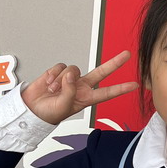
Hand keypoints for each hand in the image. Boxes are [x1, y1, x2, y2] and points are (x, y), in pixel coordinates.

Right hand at [22, 51, 137, 125]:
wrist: (32, 109)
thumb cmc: (49, 112)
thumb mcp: (64, 106)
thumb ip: (70, 90)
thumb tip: (70, 74)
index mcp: (86, 98)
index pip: (107, 92)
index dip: (120, 88)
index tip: (134, 85)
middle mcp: (81, 86)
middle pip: (101, 72)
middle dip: (114, 63)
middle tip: (126, 55)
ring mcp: (70, 78)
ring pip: (74, 69)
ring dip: (62, 80)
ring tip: (53, 91)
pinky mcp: (58, 72)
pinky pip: (60, 67)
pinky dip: (54, 75)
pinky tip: (49, 84)